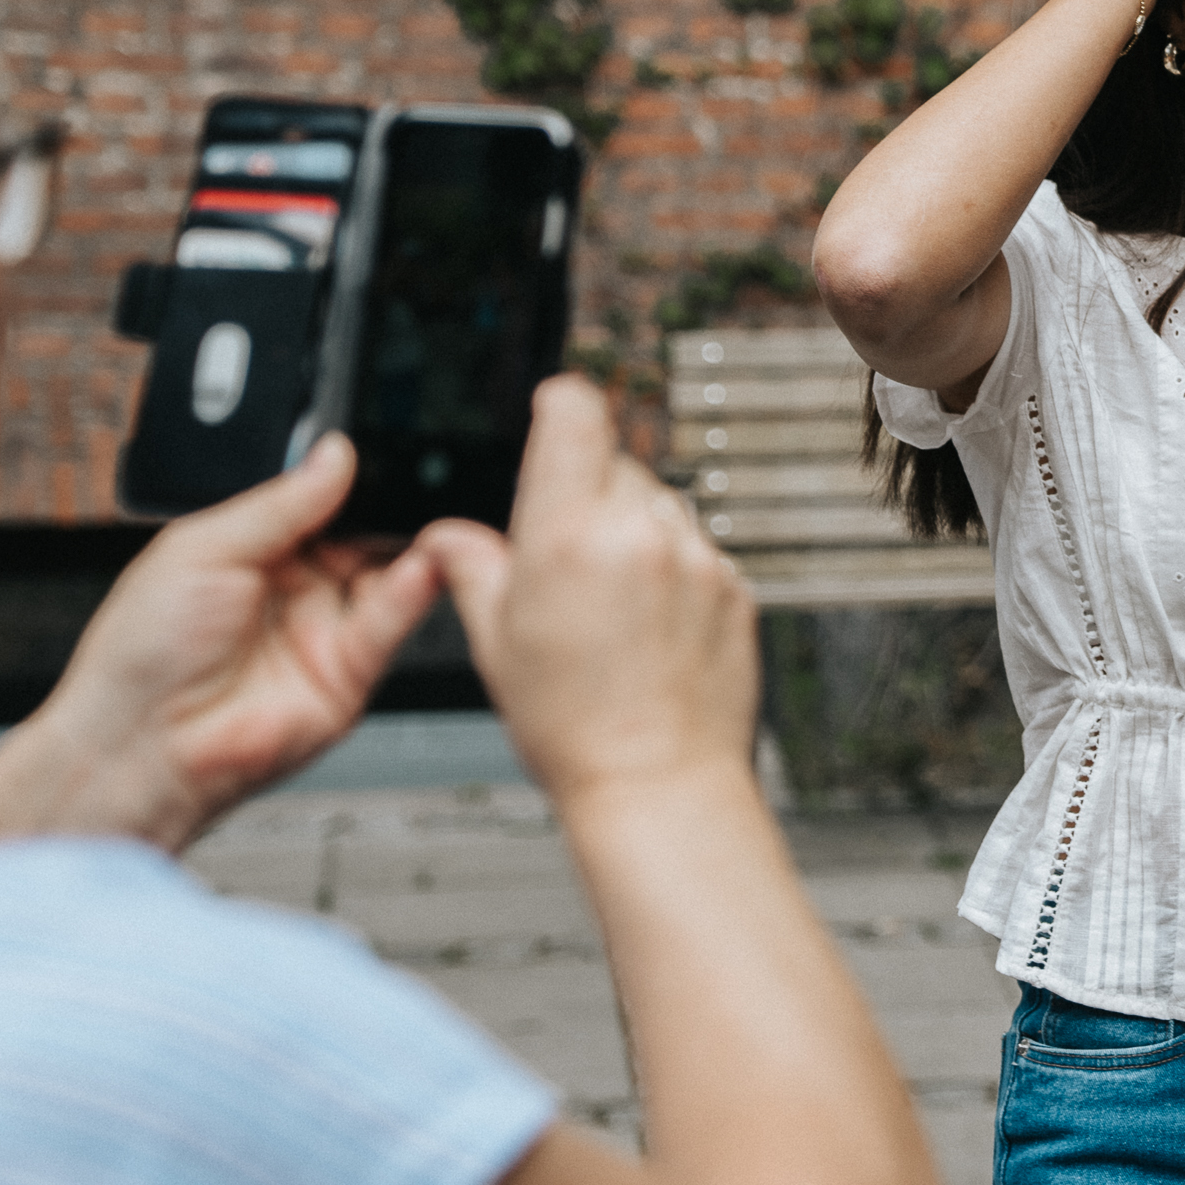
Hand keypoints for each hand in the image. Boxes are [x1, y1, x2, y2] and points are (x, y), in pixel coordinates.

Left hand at [0, 434, 443, 856]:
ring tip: (429, 511)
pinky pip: (394, 622)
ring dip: (415, 540)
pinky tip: (427, 559)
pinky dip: (419, 587)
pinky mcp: (353, 671)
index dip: (349, 474)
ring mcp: (327, 627)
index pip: (321, 498)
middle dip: (392, 501)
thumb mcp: (202, 548)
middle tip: (414, 472)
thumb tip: (335, 454)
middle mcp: (297, 585)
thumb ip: (279, 503)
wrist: (140, 743)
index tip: (378, 445)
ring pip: (392, 571)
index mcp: (256, 548)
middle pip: (366, 529)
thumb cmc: (142, 652)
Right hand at [425, 376, 759, 806]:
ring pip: (660, 505)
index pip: (577, 413)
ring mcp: (696, 557)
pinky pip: (696, 549)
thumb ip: (475, 569)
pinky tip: (649, 623)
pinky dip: (671, 567)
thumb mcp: (497, 642)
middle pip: (616, 463)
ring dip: (633, 528)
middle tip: (564, 557)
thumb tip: (449, 539)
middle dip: (588, 491)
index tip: (551, 412)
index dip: (560, 404)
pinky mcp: (735, 584)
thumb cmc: (572, 724)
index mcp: (569, 534)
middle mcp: (640, 532)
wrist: (658, 780)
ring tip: (608, 604)